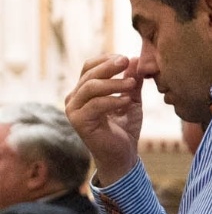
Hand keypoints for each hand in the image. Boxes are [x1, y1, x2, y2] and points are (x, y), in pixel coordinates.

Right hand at [64, 54, 144, 186]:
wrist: (123, 156)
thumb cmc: (125, 129)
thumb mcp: (131, 100)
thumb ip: (132, 82)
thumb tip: (134, 59)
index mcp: (84, 91)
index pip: (89, 67)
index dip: (106, 60)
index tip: (126, 58)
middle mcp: (74, 98)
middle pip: (89, 74)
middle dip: (109, 66)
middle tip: (127, 61)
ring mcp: (74, 109)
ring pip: (91, 87)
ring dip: (113, 83)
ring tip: (132, 83)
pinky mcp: (78, 121)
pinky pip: (95, 105)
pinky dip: (112, 100)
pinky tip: (127, 101)